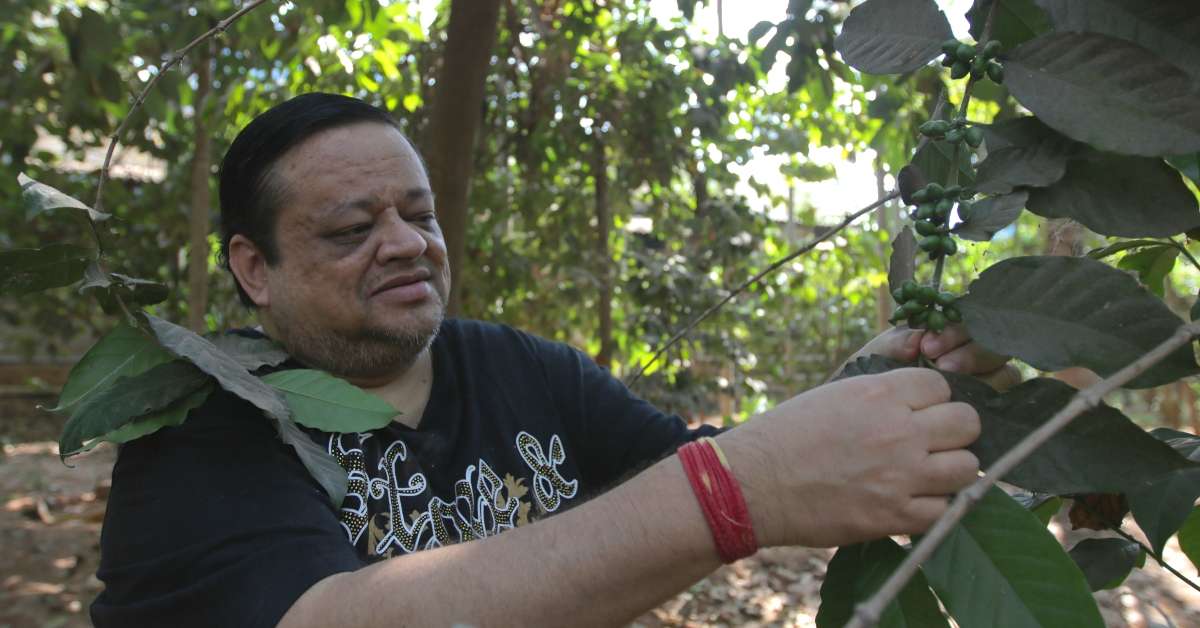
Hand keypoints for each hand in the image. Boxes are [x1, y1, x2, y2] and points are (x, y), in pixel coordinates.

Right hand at [719, 368, 979, 547]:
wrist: (752, 484)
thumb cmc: (784, 436)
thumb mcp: (833, 395)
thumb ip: (880, 396)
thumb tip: (918, 403)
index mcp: (879, 393)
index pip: (941, 386)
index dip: (932, 400)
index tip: (919, 412)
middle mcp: (897, 431)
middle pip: (967, 423)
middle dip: (954, 431)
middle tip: (933, 442)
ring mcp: (900, 476)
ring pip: (968, 468)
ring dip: (952, 470)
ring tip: (929, 474)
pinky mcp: (893, 516)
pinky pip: (946, 511)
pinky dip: (934, 508)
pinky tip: (913, 502)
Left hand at [844, 323, 1021, 391]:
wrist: (874, 399)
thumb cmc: (883, 366)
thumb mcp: (884, 350)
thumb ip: (899, 342)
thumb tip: (917, 341)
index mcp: (955, 328)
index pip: (971, 322)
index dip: (953, 333)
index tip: (926, 347)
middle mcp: (978, 350)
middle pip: (995, 346)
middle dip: (970, 354)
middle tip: (941, 367)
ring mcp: (989, 377)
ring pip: (1006, 373)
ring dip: (981, 377)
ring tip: (948, 383)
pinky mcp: (991, 404)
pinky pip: (1002, 400)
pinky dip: (987, 400)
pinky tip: (963, 403)